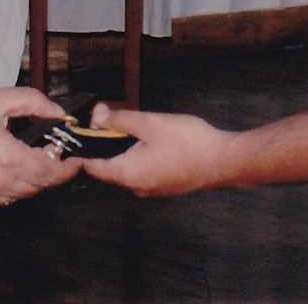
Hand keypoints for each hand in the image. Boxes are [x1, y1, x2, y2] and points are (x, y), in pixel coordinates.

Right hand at [0, 85, 80, 204]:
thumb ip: (32, 103)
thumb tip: (56, 111)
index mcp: (5, 158)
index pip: (51, 172)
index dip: (68, 163)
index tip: (75, 153)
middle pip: (38, 186)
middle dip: (51, 169)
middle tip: (55, 148)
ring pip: (19, 194)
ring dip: (31, 178)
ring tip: (32, 154)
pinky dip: (10, 184)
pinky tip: (6, 162)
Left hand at [79, 105, 240, 196]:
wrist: (225, 161)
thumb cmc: (189, 143)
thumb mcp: (149, 122)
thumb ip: (119, 119)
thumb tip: (97, 117)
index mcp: (128, 174)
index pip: (93, 167)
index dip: (84, 148)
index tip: (83, 131)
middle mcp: (137, 187)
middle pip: (109, 166)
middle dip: (106, 142)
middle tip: (109, 118)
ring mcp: (153, 189)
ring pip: (127, 168)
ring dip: (124, 148)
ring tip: (133, 125)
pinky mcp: (166, 186)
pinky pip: (143, 171)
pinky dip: (139, 155)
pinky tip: (151, 138)